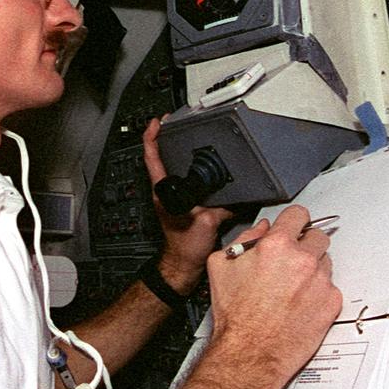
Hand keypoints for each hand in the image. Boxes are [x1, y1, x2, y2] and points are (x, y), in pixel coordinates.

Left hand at [143, 117, 232, 293]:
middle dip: (162, 138)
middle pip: (158, 159)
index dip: (152, 137)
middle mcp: (163, 193)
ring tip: (179, 137)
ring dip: (171, 153)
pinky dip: (185, 169)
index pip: (152, 158)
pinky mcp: (178, 205)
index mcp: (164, 192)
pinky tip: (196, 166)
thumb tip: (236, 195)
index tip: (157, 122)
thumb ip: (222, 206)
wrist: (182, 266)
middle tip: (169, 122)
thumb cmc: (185, 248)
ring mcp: (169, 199)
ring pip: (167, 169)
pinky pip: (179, 181)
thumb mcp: (207, 223)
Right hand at [206, 205, 341, 376]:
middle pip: (318, 236)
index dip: (293, 221)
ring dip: (313, 270)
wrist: (250, 352)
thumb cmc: (236, 314)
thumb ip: (243, 239)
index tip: (293, 227)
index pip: (298, 215)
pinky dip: (319, 293)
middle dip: (306, 245)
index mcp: (276, 245)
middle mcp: (303, 260)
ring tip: (293, 287)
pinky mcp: (332, 303)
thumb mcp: (221, 265)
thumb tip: (260, 230)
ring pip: (326, 263)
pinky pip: (331, 288)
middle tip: (293, 260)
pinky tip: (301, 303)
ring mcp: (321, 282)